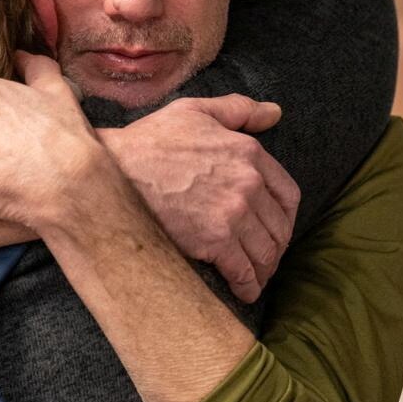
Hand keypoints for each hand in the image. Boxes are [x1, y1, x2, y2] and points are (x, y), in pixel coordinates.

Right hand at [101, 95, 300, 302]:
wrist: (114, 172)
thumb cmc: (150, 141)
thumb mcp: (195, 110)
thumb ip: (239, 110)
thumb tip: (275, 114)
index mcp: (249, 154)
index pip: (287, 194)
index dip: (285, 216)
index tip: (275, 227)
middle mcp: (249, 184)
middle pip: (279, 227)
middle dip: (275, 246)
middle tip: (265, 257)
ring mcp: (233, 215)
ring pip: (265, 252)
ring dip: (264, 269)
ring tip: (256, 277)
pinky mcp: (215, 242)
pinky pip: (244, 271)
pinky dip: (249, 285)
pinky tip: (245, 291)